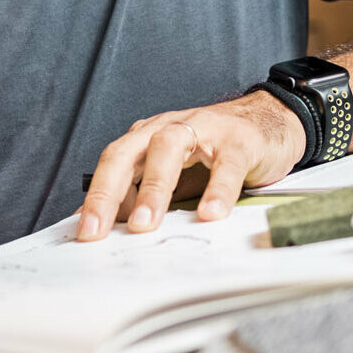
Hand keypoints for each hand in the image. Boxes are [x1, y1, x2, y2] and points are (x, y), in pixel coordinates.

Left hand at [77, 90, 305, 239]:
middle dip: (107, 193)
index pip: (111, 164)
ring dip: (153, 189)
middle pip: (127, 154)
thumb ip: (144, 195)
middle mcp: (166, 129)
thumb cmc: (215, 150)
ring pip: (168, 150)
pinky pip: (224, 166)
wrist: (269, 119)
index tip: (83, 232)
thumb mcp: (175, 173)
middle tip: (97, 230)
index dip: (94, 197)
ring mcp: (202, 130)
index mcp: (146, 138)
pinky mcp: (238, 142)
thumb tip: (109, 228)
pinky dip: (216, 190)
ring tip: (146, 224)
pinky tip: (210, 214)